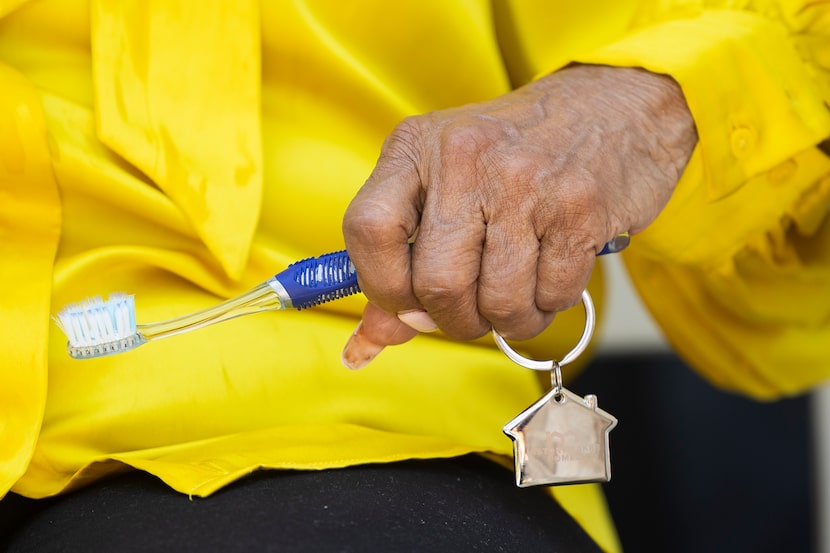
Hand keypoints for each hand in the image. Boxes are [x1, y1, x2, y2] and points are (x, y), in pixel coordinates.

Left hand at [341, 64, 695, 368]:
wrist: (611, 107)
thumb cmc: (514, 151)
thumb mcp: (443, 182)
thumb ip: (401, 261)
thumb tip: (369, 343)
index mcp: (416, 146)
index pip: (369, 230)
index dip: (382, 287)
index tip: (407, 307)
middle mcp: (465, 156)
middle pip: (437, 283)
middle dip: (455, 321)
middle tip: (471, 316)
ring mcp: (525, 181)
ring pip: (498, 301)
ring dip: (506, 322)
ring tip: (514, 301)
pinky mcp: (580, 208)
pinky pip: (552, 296)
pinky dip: (547, 306)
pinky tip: (548, 278)